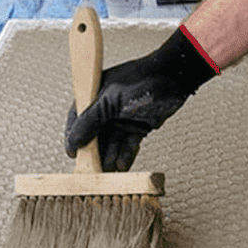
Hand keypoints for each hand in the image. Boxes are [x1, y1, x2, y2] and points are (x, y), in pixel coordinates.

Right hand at [64, 28, 217, 171]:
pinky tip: (122, 164)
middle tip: (93, 168)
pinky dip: (125, 155)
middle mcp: (107, 107)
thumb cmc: (141, 80)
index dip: (74, 136)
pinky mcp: (137, 127)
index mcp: (95, 94)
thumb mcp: (109, 101)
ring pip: (112, 143)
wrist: (174, 79)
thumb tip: (74, 140)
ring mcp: (122, 118)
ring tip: (110, 168)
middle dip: (95, 152)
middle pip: (95, 135)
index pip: (78, 118)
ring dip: (110, 156)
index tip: (73, 154)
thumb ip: (90, 121)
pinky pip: (127, 145)